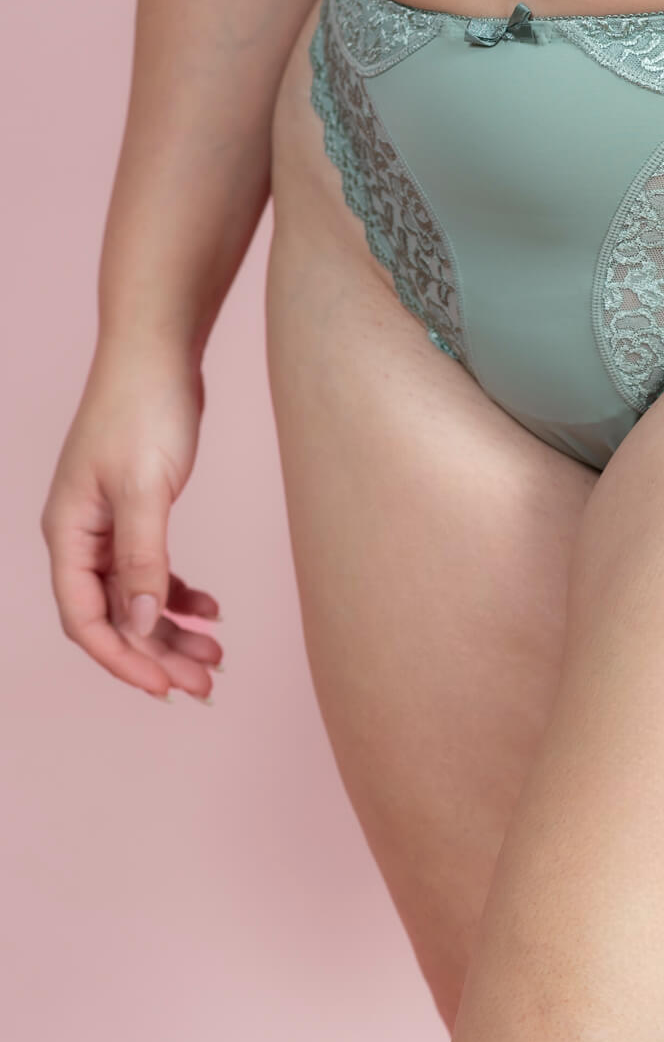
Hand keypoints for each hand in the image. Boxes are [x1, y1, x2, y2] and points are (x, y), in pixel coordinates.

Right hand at [40, 341, 222, 700]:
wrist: (158, 353)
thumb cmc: (145, 409)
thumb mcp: (146, 489)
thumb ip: (142, 557)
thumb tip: (139, 621)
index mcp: (68, 532)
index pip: (85, 619)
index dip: (123, 659)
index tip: (165, 688)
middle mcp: (81, 535)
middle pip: (114, 617)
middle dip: (157, 654)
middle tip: (206, 684)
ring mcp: (107, 526)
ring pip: (136, 599)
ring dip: (172, 631)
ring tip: (217, 656)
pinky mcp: (136, 513)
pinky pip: (152, 572)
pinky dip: (179, 597)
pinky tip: (211, 612)